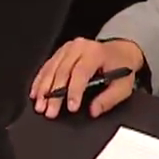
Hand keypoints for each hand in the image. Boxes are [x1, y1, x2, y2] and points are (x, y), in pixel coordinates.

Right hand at [30, 37, 144, 117]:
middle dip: (54, 94)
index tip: (71, 107)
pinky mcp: (61, 51)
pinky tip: (35, 92)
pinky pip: (47, 65)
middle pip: (62, 71)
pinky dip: (40, 80)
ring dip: (43, 88)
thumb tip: (93, 111)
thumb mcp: (122, 86)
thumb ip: (108, 99)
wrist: (120, 51)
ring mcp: (68, 48)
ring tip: (39, 105)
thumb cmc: (121, 67)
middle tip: (49, 111)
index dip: (74, 91)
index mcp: (96, 53)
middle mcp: (80, 47)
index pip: (81, 72)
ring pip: (51, 68)